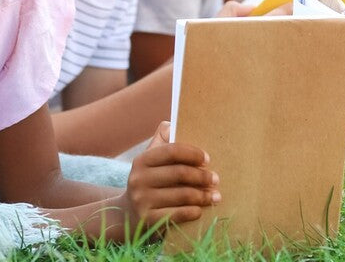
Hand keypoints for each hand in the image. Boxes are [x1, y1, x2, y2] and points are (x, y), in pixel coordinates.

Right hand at [119, 121, 218, 236]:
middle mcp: (138, 179)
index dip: (193, 153)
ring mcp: (142, 201)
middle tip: (216, 179)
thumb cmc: (149, 182)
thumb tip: (173, 123)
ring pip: (182, 195)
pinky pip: (178, 214)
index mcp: (142, 160)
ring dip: (203, 195)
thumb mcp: (150, 160)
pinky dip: (193, 212)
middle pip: (180, 173)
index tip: (208, 159)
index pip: (172, 151)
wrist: (128, 215)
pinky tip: (201, 210)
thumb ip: (162, 140)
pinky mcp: (148, 220)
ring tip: (216, 196)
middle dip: (202, 176)